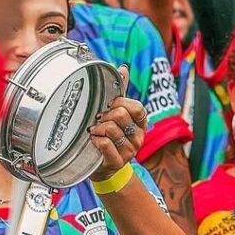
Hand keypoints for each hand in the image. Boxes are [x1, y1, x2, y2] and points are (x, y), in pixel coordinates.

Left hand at [88, 65, 146, 180]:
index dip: (120, 103)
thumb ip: (120, 92)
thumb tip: (123, 68)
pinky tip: (94, 142)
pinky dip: (95, 140)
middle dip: (105, 115)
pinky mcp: (118, 161)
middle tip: (100, 121)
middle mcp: (138, 137)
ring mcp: (130, 151)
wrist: (103, 165)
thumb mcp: (116, 113)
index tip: (110, 106)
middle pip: (121, 115)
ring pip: (111, 129)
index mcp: (140, 123)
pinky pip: (104, 143)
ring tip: (95, 132)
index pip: (137, 107)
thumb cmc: (110, 136)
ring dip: (97, 129)